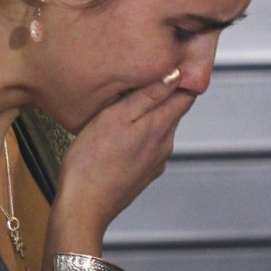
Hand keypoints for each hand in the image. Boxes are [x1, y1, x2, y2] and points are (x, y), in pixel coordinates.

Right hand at [50, 69, 194, 252]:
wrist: (83, 207)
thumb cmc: (90, 163)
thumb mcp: (115, 117)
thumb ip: (147, 96)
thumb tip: (176, 75)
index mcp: (159, 127)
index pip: (187, 94)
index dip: (183, 77)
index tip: (172, 63)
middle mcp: (164, 145)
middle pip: (172, 111)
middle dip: (161, 95)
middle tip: (139, 79)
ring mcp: (154, 162)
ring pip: (158, 129)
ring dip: (146, 116)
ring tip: (123, 106)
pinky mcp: (142, 175)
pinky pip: (146, 147)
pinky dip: (137, 136)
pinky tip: (117, 136)